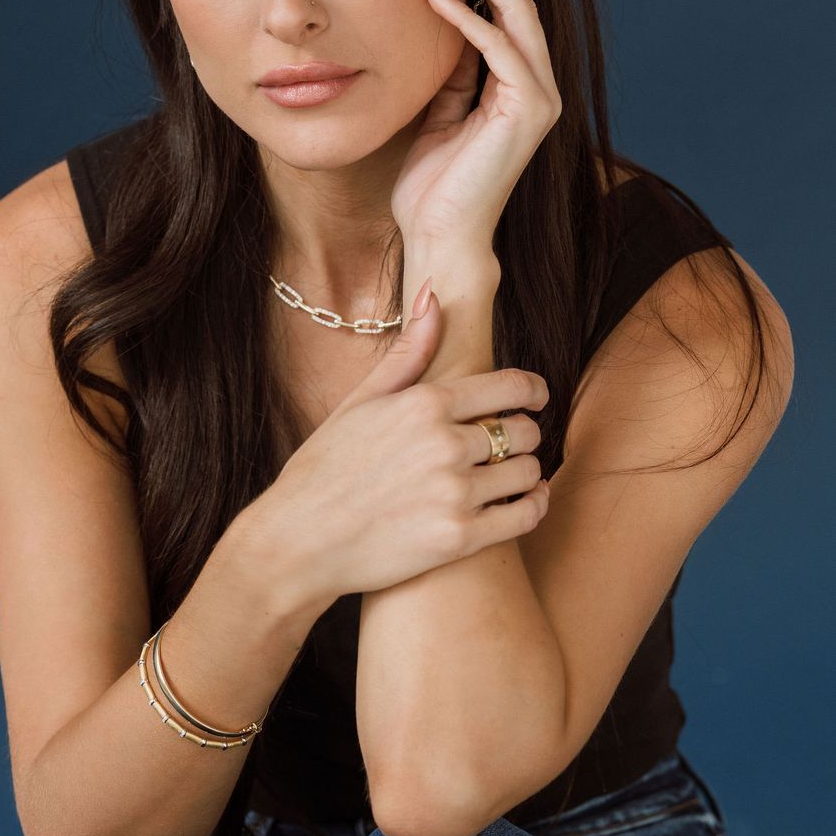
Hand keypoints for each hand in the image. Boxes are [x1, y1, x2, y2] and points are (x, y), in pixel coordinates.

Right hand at [249, 287, 549, 607]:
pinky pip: (524, 516)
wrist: (298, 541)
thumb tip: (434, 294)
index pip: (511, 386)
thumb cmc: (324, 467)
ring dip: (525, 471)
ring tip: (512, 473)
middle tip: (512, 441)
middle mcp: (445, 444)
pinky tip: (525, 501)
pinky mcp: (459, 538)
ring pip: (526, 472)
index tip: (537, 397)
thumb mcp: (360, 400)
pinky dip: (533, 505)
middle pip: (523, 430)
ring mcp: (454, 493)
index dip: (533, 390)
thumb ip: (407, 351)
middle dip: (523, 433)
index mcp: (425, 403)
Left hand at [390, 0, 561, 246]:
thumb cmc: (432, 185)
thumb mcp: (440, 112)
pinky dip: (466, 17)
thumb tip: (446, 21)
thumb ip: (453, 71)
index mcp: (521, 89)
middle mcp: (540, 89)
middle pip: (522, 4)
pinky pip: (499, 47)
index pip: (510, 15)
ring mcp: (540, 99)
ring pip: (519, 15)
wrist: (439, 236)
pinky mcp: (527, 110)